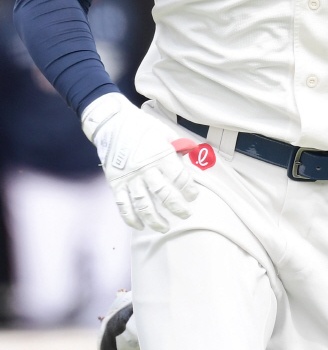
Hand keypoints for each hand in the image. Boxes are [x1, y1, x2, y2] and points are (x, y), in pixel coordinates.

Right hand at [82, 93, 198, 232]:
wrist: (112, 122)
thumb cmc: (141, 126)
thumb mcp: (164, 131)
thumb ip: (178, 147)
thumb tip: (193, 156)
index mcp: (160, 155)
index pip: (179, 177)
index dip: (188, 189)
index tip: (193, 196)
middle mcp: (146, 169)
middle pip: (164, 194)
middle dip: (177, 207)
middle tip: (186, 214)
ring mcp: (130, 178)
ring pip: (144, 205)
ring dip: (155, 219)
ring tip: (165, 227)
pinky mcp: (116, 183)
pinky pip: (123, 205)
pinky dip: (131, 218)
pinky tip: (140, 226)